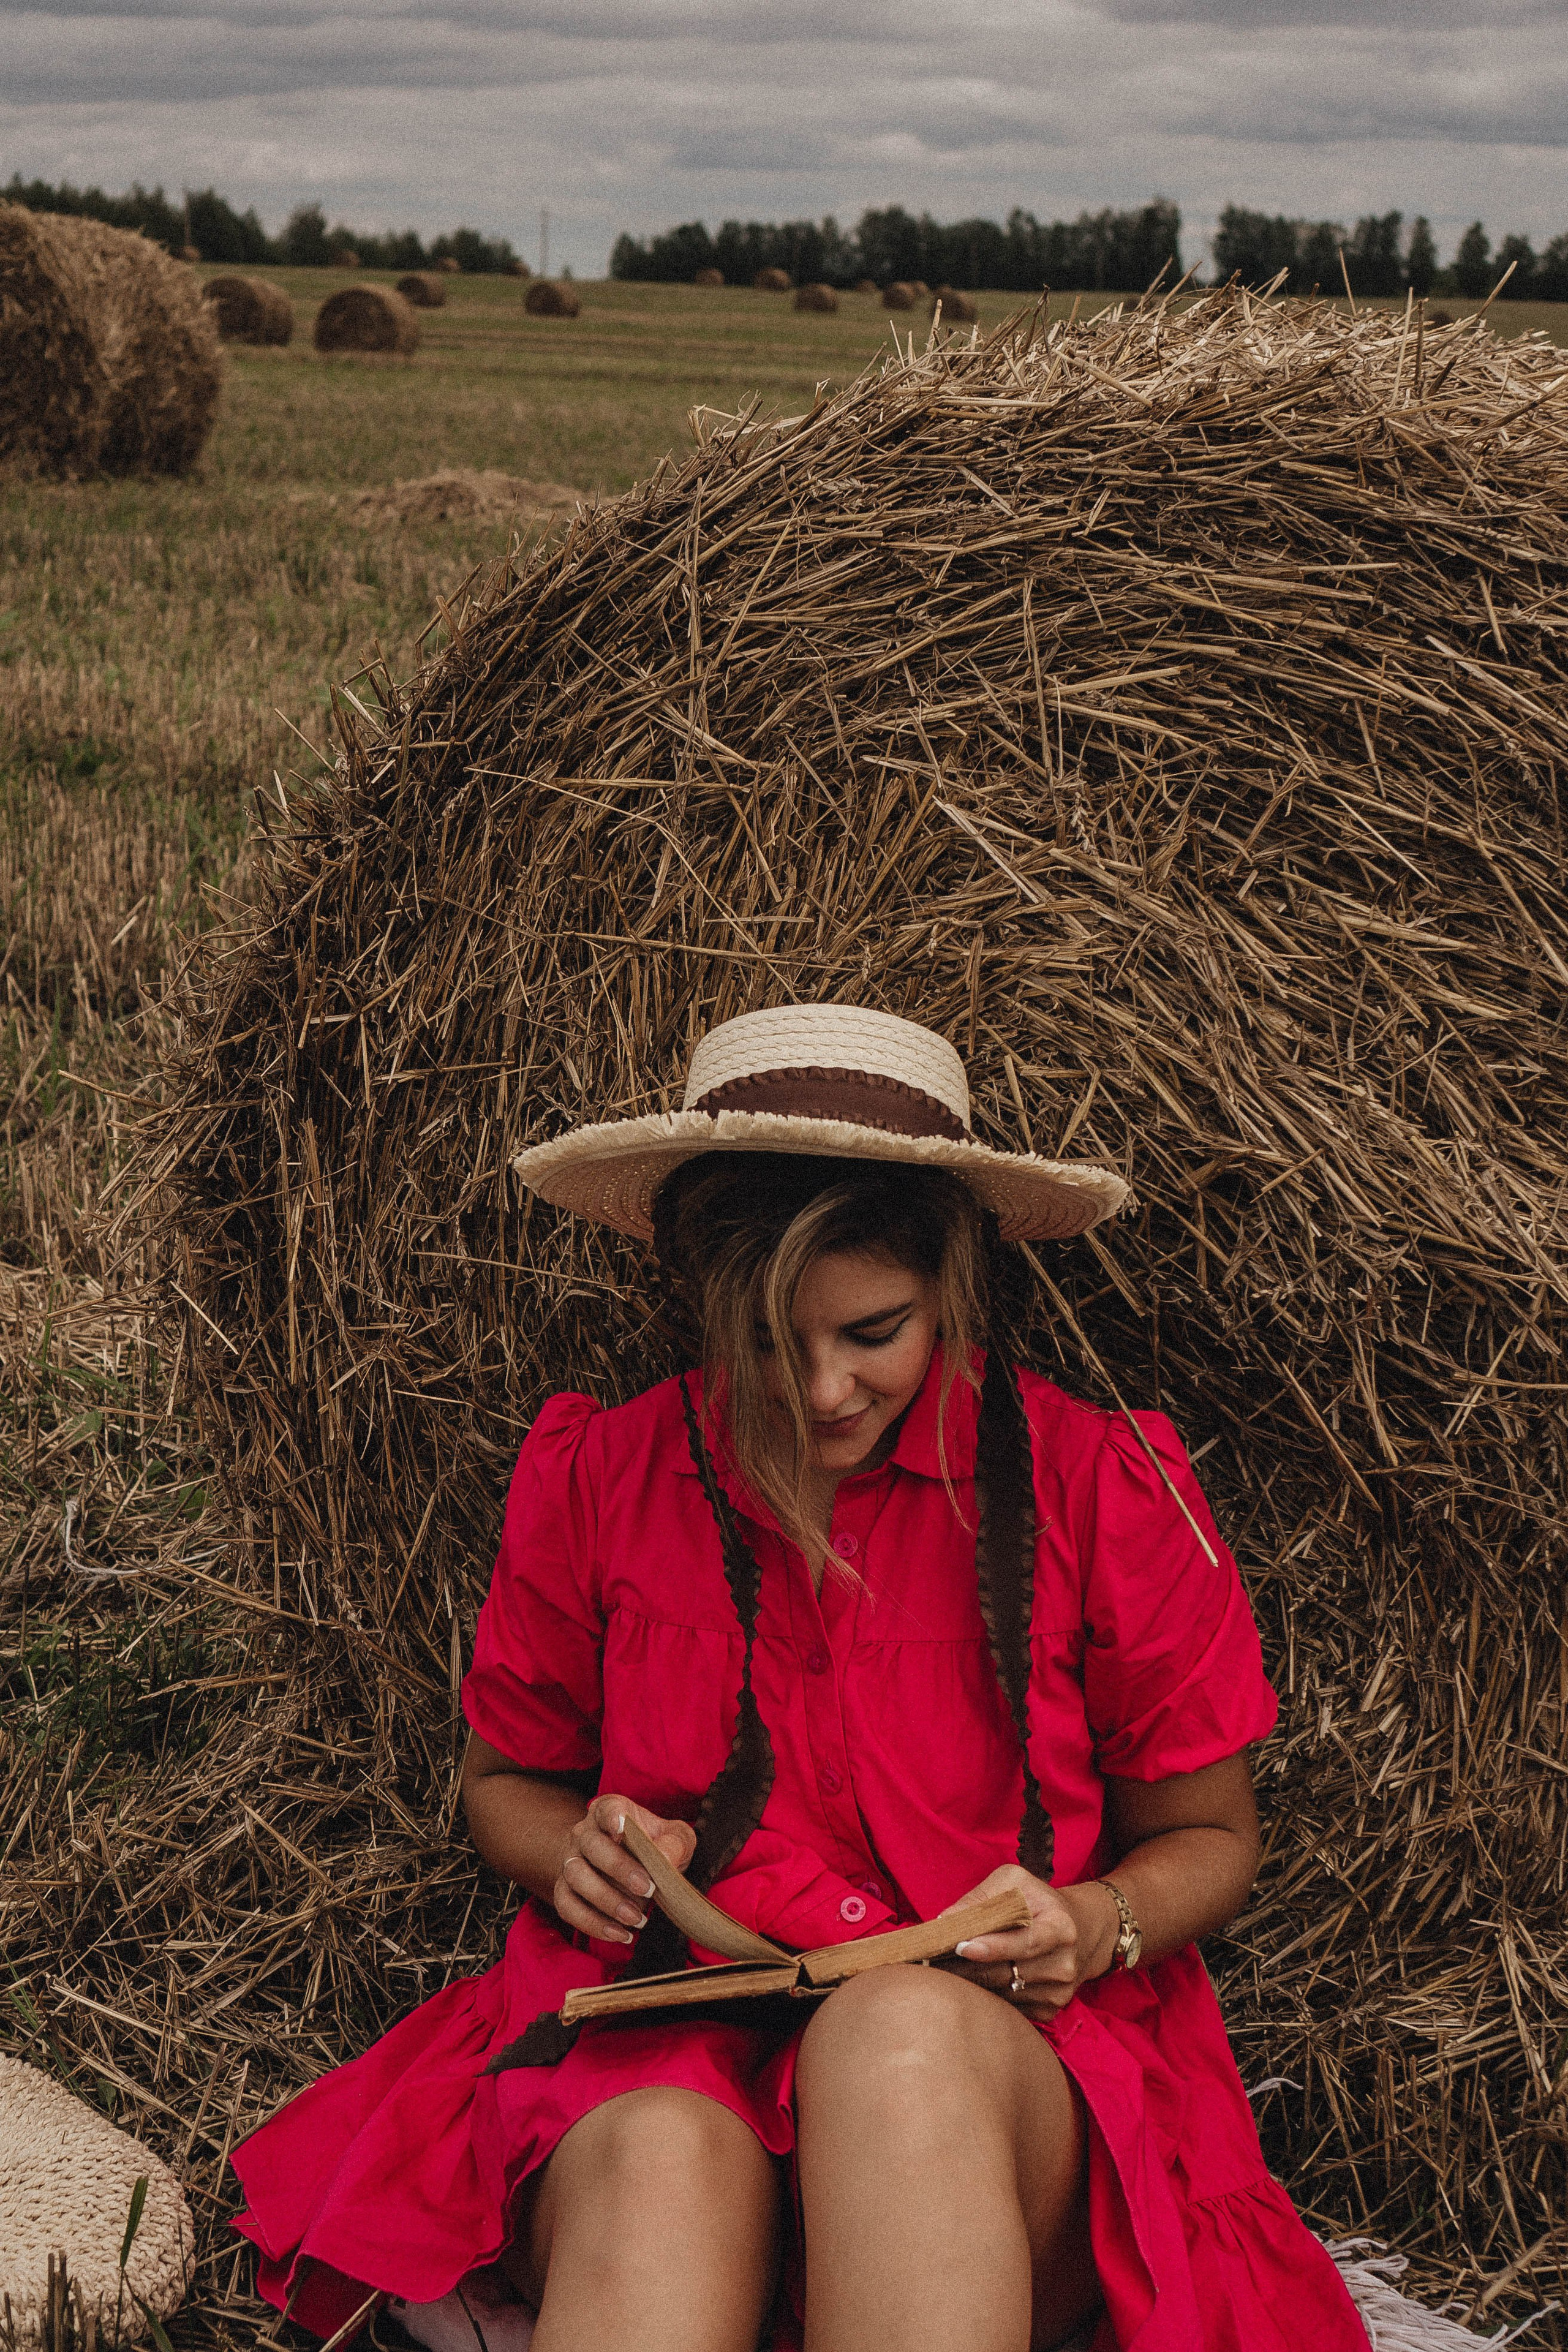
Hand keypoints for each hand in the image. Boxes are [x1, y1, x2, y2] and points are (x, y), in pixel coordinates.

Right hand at [552, 1794, 695, 1944]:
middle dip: (619, 1868)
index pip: (607, 1808)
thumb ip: (674, 1844)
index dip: (612, 1817)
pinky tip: (621, 1934)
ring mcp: (570, 1860)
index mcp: (610, 1810)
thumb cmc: (654, 1846)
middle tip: (648, 1889)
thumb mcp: (674, 1839)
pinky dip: (592, 1923)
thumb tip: (664, 1860)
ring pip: (575, 1876)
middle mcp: (584, 1833)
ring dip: (606, 1900)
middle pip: (591, 1845)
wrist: (629, 1866)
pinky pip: (567, 1906)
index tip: (622, 1829)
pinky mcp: (564, 1889)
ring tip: (637, 1918)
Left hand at [942, 1865, 1118, 2017]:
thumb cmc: (1038, 1902)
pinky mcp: (1050, 2010)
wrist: (1080, 1931)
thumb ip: (981, 1898)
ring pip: (1002, 1993)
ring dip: (971, 1983)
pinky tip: (971, 1982)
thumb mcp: (1015, 1883)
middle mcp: (1064, 1963)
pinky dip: (986, 1997)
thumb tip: (945, 1921)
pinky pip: (1008, 2007)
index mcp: (1061, 1927)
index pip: (1025, 1942)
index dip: (993, 1946)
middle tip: (931, 1960)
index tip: (961, 1946)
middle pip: (1007, 1972)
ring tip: (945, 1969)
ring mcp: (1059, 1992)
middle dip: (966, 1966)